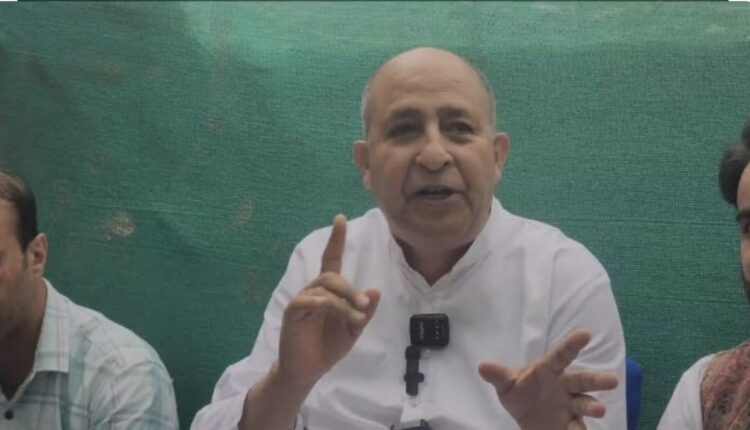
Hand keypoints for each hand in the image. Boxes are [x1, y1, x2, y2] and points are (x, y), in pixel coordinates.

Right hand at [277, 214, 379, 387]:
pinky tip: (334, 312)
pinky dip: (325, 304)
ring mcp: (302, 300)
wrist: (308, 371)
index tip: (340, 218)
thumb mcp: (353, 330)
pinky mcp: (293, 312)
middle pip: (331, 274)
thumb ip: (364, 311)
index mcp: (329, 292)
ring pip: (324, 287)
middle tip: (364, 304)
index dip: (336, 240)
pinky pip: (308, 299)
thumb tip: (376, 290)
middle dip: (350, 288)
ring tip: (356, 317)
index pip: (331, 259)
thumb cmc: (328, 347)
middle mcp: (315, 291)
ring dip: (343, 300)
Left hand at [478, 330, 617, 429]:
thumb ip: (498, 376)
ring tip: (600, 410)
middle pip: (583, 380)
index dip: (572, 344)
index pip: (561, 355)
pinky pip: (577, 426)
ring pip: (586, 403)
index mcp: (550, 370)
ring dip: (594, 406)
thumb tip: (482, 366)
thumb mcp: (506, 385)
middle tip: (612, 380)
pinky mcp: (571, 423)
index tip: (585, 334)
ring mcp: (570, 405)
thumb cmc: (519, 392)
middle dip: (598, 380)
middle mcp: (565, 386)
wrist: (524, 416)